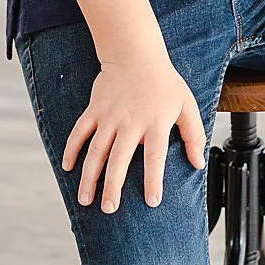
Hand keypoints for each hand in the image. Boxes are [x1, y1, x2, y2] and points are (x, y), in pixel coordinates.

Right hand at [61, 56, 206, 211]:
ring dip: (89, 177)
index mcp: (156, 123)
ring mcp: (109, 117)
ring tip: (86, 199)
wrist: (137, 55)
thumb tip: (197, 164)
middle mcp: (131, 122)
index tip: (152, 201)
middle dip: (113, 187)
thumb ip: (193, 136)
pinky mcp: (94, 110)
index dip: (153, 181)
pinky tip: (67, 168)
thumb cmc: (165, 83)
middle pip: (119, 160)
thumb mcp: (187, 106)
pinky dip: (71, 150)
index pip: (154, 157)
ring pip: (96, 151)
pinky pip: (79, 132)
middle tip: (109, 209)